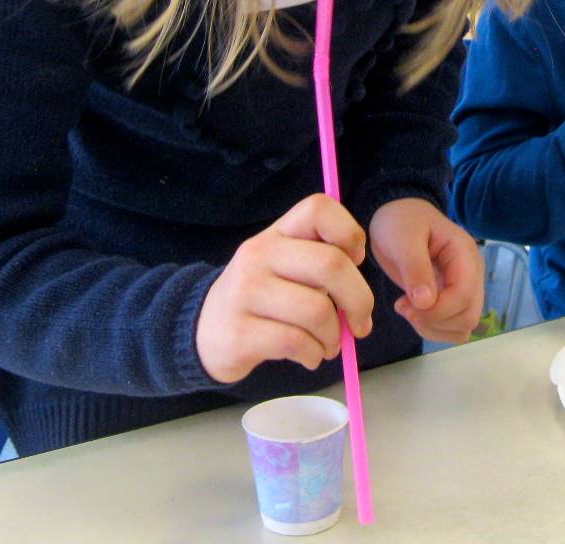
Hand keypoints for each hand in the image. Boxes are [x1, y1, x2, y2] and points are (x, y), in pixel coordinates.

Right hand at [194, 194, 373, 383]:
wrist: (203, 330)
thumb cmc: (262, 297)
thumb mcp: (285, 267)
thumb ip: (320, 266)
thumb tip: (361, 298)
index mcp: (277, 232)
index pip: (319, 208)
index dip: (350, 232)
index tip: (355, 262)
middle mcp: (258, 254)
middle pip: (331, 264)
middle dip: (360, 299)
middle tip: (361, 322)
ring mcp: (245, 292)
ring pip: (317, 311)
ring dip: (334, 336)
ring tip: (328, 345)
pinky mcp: (240, 333)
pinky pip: (297, 343)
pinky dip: (314, 355)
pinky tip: (310, 356)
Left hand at [369, 198, 484, 343]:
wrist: (399, 217)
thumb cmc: (401, 222)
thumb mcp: (402, 239)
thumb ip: (415, 269)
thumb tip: (426, 303)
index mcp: (464, 254)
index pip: (464, 294)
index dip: (437, 310)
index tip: (405, 307)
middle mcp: (472, 273)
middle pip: (468, 315)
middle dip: (434, 320)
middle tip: (404, 307)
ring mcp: (465, 287)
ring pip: (463, 326)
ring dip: (434, 328)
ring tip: (408, 309)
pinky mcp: (454, 299)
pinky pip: (454, 327)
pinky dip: (434, 329)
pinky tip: (415, 313)